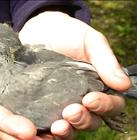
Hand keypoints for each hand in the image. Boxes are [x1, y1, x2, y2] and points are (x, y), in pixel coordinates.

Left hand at [19, 11, 130, 138]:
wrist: (41, 32)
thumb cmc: (69, 35)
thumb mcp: (90, 42)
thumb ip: (106, 61)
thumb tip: (123, 85)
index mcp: (98, 85)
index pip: (111, 104)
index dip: (105, 106)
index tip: (91, 99)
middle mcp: (82, 98)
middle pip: (91, 120)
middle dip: (83, 120)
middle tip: (71, 112)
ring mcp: (61, 103)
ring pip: (71, 126)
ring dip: (67, 130)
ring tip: (58, 125)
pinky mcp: (43, 103)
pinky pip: (47, 122)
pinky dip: (46, 129)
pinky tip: (41, 127)